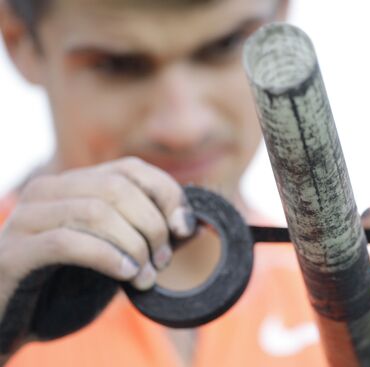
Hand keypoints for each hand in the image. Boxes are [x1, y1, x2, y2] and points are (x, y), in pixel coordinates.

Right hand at [0, 157, 193, 354]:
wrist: (8, 320)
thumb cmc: (66, 285)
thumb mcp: (115, 255)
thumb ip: (149, 237)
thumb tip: (194, 225)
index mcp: (74, 184)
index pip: (131, 169)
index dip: (167, 193)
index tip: (185, 227)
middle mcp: (47, 190)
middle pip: (117, 188)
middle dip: (152, 224)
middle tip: (163, 260)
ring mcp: (25, 218)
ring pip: (96, 211)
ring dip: (134, 245)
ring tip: (146, 275)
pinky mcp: (12, 252)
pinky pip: (68, 242)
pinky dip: (107, 257)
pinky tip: (126, 275)